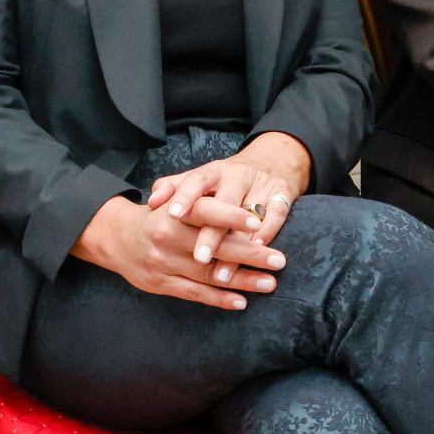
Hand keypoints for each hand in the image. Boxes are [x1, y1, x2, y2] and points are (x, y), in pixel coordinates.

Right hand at [72, 197, 284, 310]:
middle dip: (249, 253)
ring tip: (270, 282)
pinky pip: (195, 293)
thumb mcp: (172, 201)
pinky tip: (242, 301)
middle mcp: (167, 236)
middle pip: (213, 246)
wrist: (115, 238)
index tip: (258, 222)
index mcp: (173, 212)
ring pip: (208, 273)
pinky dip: (219, 298)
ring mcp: (163, 262)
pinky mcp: (161, 284)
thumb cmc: (156, 217)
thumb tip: (245, 210)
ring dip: (242, 279)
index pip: (205, 212)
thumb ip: (200, 203)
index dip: (231, 216)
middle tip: (279, 259)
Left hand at [147, 132, 311, 268]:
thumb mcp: (200, 178)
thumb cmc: (224, 180)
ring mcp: (261, 185)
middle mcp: (236, 177)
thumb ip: (175, 187)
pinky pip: (277, 214)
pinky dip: (268, 232)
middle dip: (212, 233)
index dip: (184, 196)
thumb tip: (151, 200)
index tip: (171, 215)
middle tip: (199, 258)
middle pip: (223, 202)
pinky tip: (257, 250)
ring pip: (250, 213)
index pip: (196, 180)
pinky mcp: (282, 195)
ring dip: (238, 244)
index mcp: (213, 172)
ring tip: (224, 272)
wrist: (271, 161)